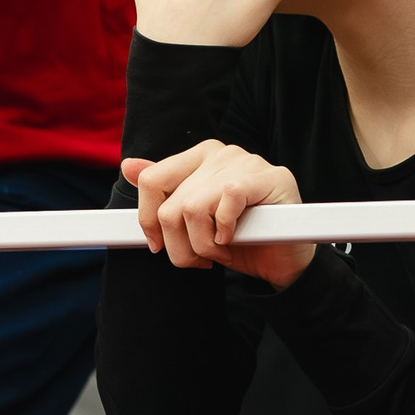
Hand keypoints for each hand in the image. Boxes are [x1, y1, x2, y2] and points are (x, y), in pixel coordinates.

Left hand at [125, 141, 313, 286]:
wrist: (285, 261)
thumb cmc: (241, 240)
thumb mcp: (195, 221)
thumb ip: (165, 194)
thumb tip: (129, 166)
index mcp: (199, 156)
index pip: (152, 181)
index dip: (149, 221)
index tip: (160, 245)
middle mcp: (219, 152)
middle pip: (170, 206)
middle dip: (181, 245)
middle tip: (202, 257)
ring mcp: (245, 161)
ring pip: (192, 209)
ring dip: (204, 245)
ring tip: (222, 250)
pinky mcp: (267, 178)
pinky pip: (225, 204)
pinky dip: (226, 231)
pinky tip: (236, 238)